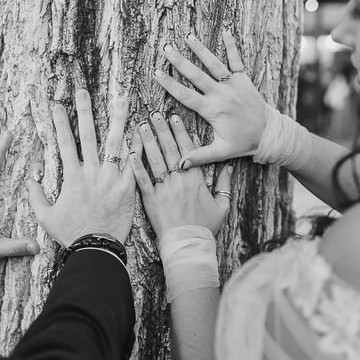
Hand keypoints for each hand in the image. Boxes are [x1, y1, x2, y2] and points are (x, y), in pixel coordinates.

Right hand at [27, 89, 135, 246]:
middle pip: (89, 134)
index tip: (57, 104)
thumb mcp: (46, 216)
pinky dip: (138, 145)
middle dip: (84, 110)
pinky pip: (134, 162)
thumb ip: (36, 196)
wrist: (97, 249)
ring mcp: (111, 178)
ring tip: (122, 99)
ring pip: (114, 142)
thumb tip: (30, 179)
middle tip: (83, 91)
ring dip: (117, 118)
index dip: (60, 121)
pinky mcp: (128, 187)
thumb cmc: (71, 234)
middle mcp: (92, 172)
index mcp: (72, 176)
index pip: (64, 141)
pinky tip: (142, 129)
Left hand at [129, 112, 232, 235]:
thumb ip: (225, 184)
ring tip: (142, 125)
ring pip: (154, 160)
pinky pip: (142, 180)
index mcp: (196, 179)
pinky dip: (135, 166)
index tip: (174, 117)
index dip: (180, 132)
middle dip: (162, 130)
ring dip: (147, 141)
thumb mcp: (222, 205)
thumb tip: (229, 167)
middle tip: (155, 113)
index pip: (188, 150)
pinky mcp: (150, 200)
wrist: (189, 246)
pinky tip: (130, 152)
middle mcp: (179, 180)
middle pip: (170, 150)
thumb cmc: (205, 227)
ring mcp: (164, 189)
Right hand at [153, 30, 266, 167]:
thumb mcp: (221, 152)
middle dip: (180, 62)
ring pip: (215, 64)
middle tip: (166, 48)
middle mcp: (221, 94)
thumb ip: (199, 156)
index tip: (157, 73)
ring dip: (201, 50)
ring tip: (188, 36)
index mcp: (212, 110)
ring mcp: (234, 85)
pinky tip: (226, 31)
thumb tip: (179, 165)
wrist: (270, 134)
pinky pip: (237, 61)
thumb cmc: (244, 143)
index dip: (170, 85)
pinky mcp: (245, 80)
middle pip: (197, 75)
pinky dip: (232, 46)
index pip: (186, 96)